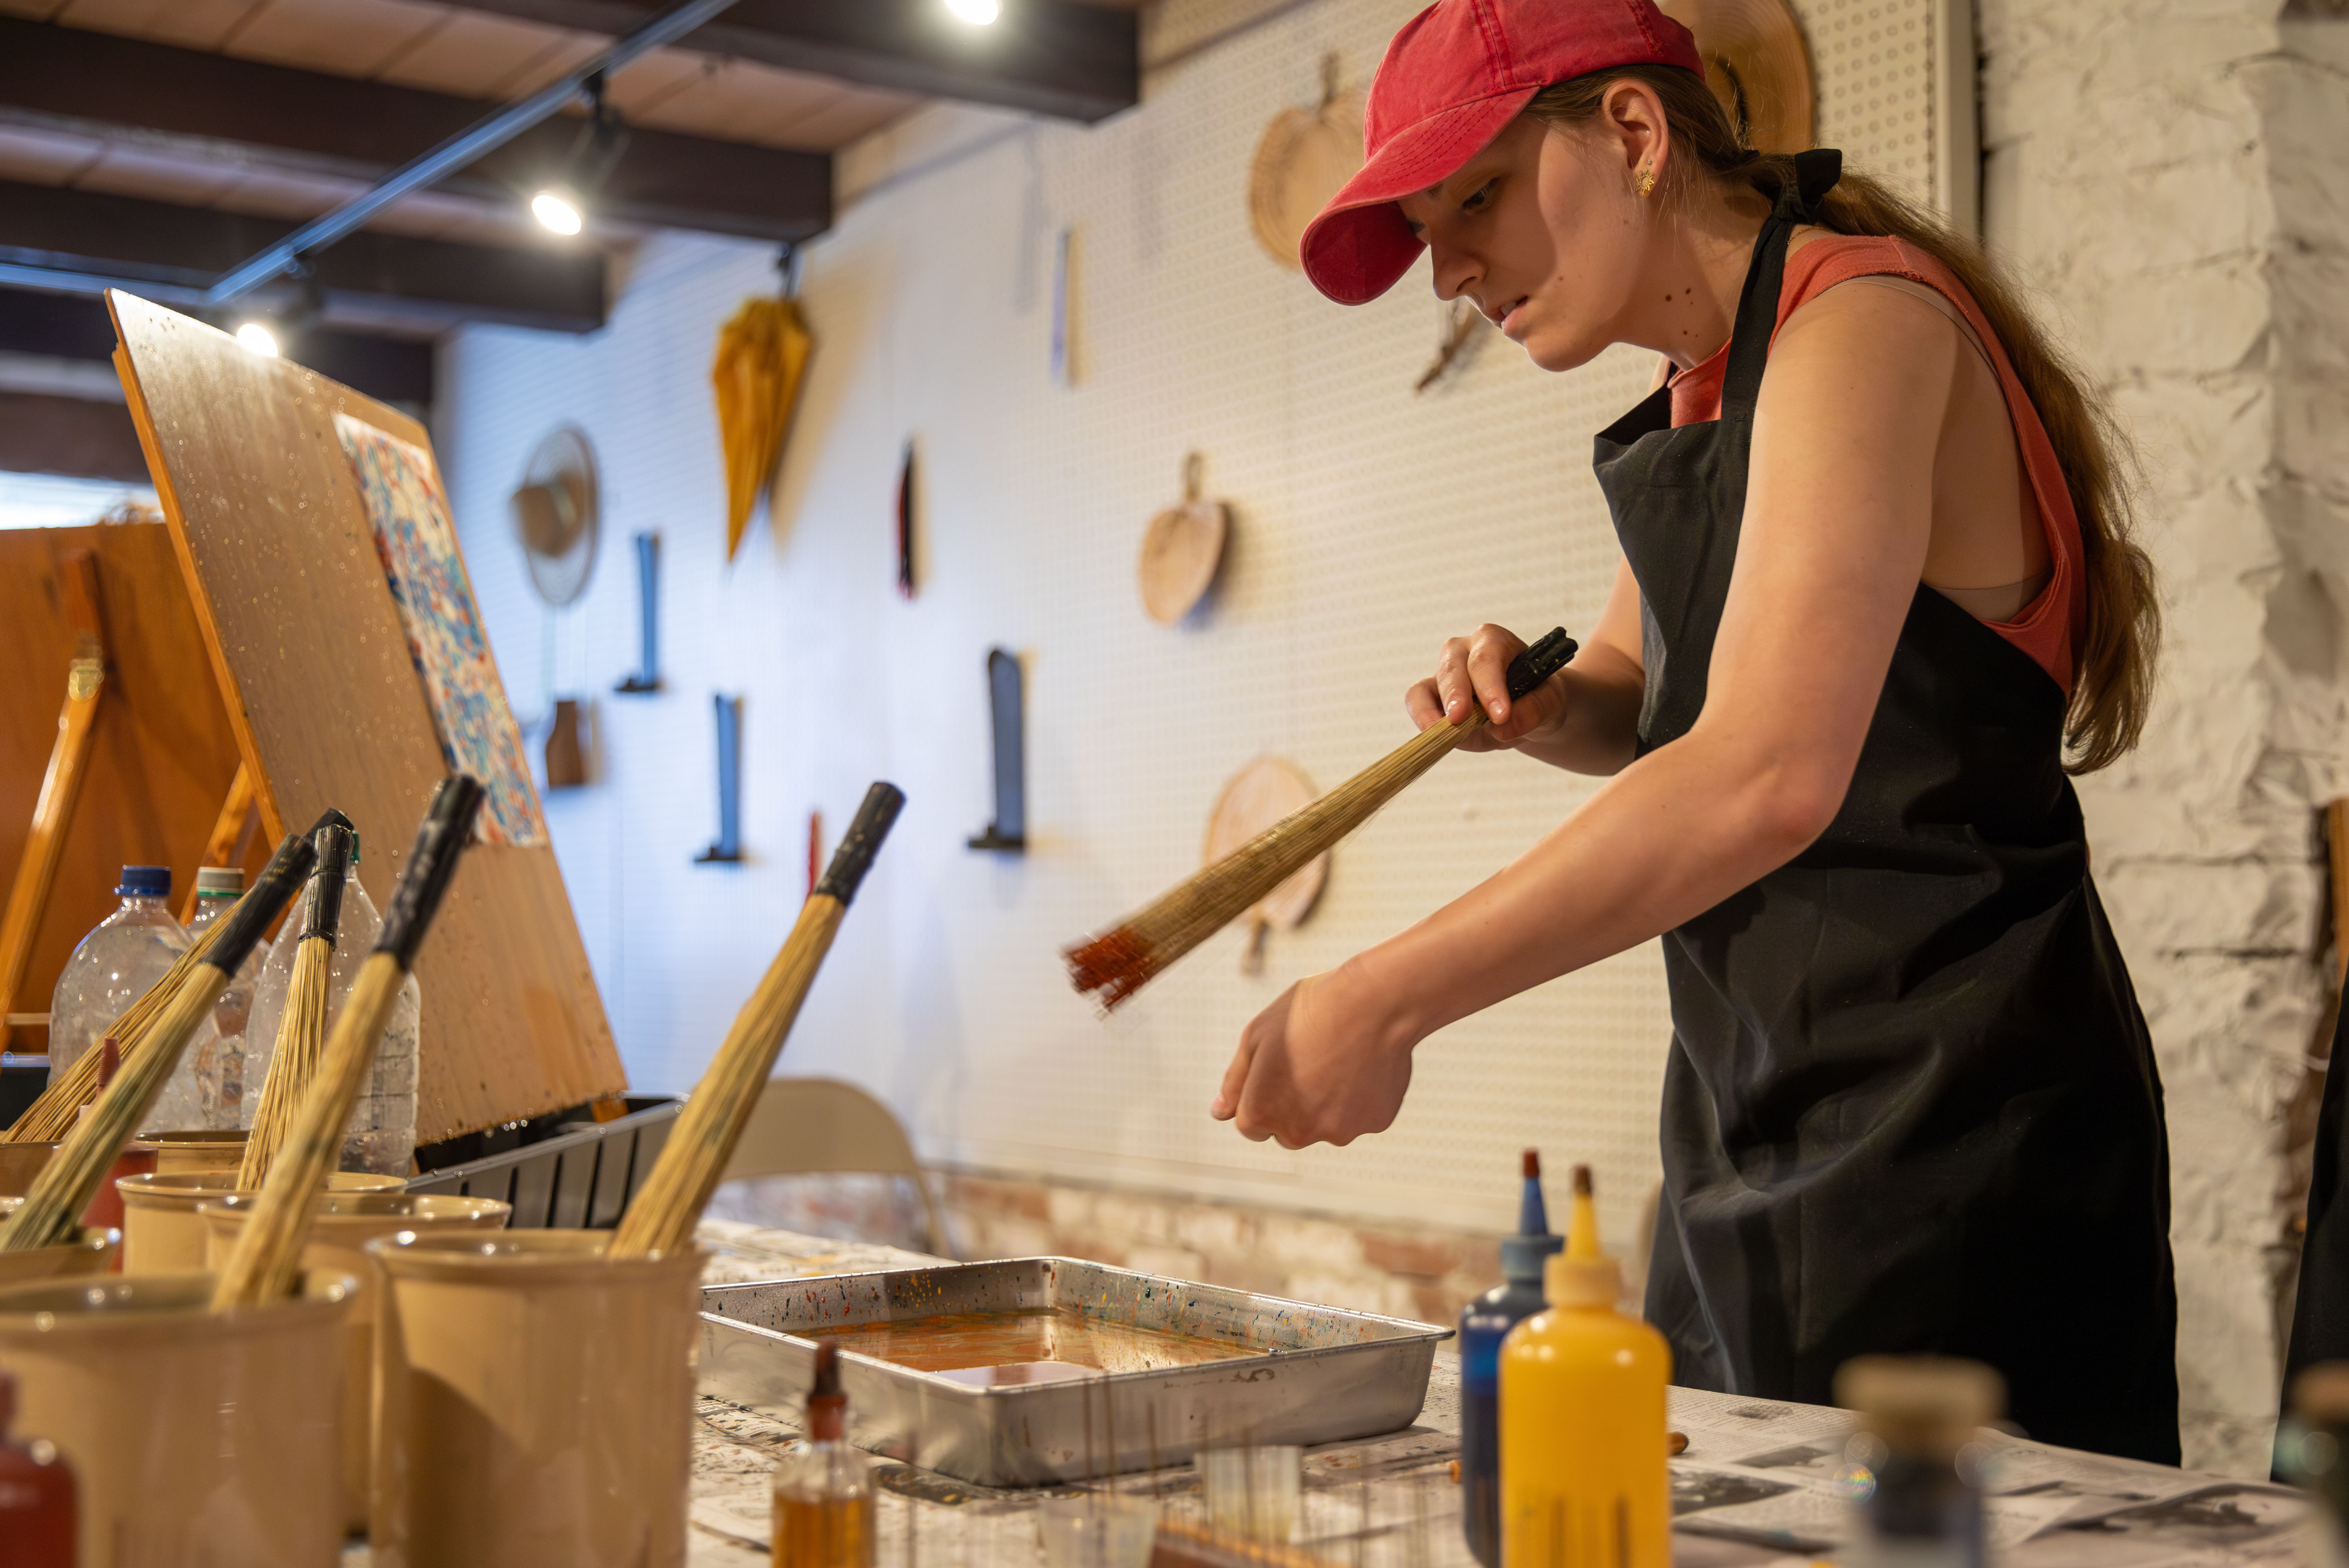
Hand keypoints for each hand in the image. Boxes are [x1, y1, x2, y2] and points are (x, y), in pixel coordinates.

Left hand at [1209, 969, 1415, 1148]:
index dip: (1263, 1092)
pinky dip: (1360, 1097)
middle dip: (1293, 1105)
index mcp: (1260, 1114)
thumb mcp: (1256, 1036)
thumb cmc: (1309, 1012)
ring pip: (1326, 1125)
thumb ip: (1235, 1081)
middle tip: (1311, 1059)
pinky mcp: (1373, 1124)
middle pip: (1289, 1131)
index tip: (1281, 1064)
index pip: (1251, 1124)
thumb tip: (1219, 1113)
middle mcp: (1297, 1133)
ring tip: (1341, 1058)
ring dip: (1328, 1102)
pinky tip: (1364, 1063)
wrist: (1373, 1000)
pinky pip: (1360, 1116)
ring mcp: (1339, 1132)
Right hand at [1403, 624, 1564, 752]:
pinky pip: (1416, 701)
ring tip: (1440, 731)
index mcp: (1494, 641)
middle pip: (1453, 666)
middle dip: (1456, 692)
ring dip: (1431, 709)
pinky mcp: (1431, 695)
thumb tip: (1502, 727)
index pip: (1488, 657)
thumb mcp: (1550, 701)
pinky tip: (1432, 735)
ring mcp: (1444, 673)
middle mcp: (1464, 650)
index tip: (1500, 714)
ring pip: (1428, 685)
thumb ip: (1534, 710)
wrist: (1526, 709)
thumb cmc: (1537, 696)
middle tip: (1460, 718)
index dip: (1491, 685)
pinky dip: (1422, 718)